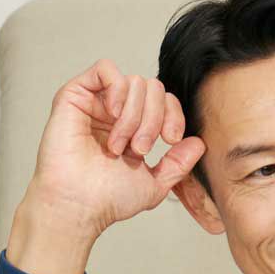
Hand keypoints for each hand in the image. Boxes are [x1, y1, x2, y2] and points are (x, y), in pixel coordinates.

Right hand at [28, 57, 206, 238]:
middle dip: (153, 119)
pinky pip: (106, 69)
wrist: (80, 205)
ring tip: (119, 145)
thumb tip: (198, 143)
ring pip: (134, 82)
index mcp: (134, 129)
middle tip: (140, 149)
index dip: (174, 115)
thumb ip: (178, 163)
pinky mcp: (76, 94)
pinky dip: (117, 91)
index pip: (164, 101)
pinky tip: (113, 115)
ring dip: (134, 116)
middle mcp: (116, 113)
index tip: (171, 140)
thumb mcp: (155, 184)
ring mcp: (96, 102)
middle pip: (153, 88)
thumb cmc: (109, 199)